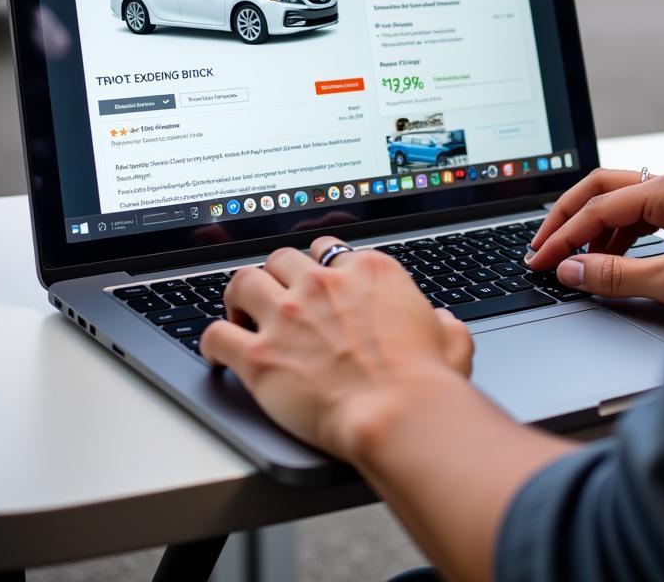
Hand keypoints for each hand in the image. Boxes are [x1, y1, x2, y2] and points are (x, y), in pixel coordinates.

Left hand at [200, 238, 473, 459]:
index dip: (321, 267)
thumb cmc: (425, 381)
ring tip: (240, 313)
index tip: (317, 281)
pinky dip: (212, 342)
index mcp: (368, 271)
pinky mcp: (259, 354)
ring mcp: (287, 315)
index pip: (330, 249)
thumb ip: (442, 322)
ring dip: (239, 296)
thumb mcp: (451, 338)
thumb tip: (442, 320)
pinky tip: (217, 353)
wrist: (396, 413)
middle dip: (277, 275)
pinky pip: (215, 334)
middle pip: (282, 258)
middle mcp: (323, 283)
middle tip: (276, 296)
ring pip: (243, 281)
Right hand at [527, 169, 663, 311]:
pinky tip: (608, 260)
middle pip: (603, 190)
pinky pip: (640, 216)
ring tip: (573, 259)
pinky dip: (616, 237)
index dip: (563, 235)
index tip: (540, 259)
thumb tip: (571, 270)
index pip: (598, 207)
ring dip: (592, 229)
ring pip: (620, 202)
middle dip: (568, 218)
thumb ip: (615, 275)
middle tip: (542, 246)